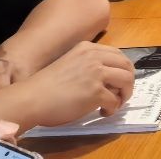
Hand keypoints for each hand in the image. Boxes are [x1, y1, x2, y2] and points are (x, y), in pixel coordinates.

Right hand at [17, 41, 134, 127]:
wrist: (32, 98)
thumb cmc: (46, 85)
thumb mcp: (70, 63)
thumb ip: (88, 65)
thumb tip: (107, 78)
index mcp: (88, 48)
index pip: (117, 54)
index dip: (122, 69)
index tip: (119, 80)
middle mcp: (94, 56)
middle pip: (127, 65)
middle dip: (128, 81)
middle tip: (122, 94)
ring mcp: (96, 73)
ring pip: (126, 80)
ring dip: (125, 94)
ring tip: (115, 103)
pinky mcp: (96, 92)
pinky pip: (115, 100)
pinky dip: (113, 108)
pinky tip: (103, 112)